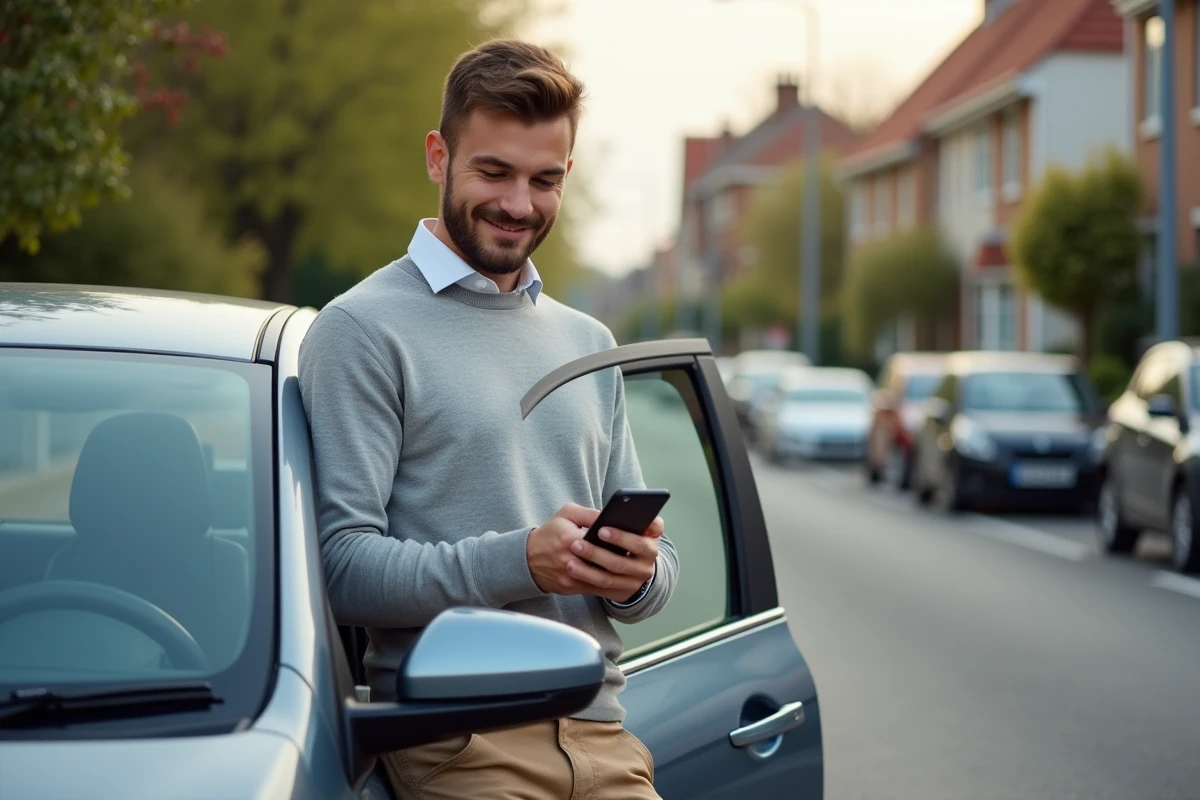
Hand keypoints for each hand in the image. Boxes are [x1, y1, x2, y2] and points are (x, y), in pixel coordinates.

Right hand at [527, 504, 662, 602]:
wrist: (527, 559)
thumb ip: (589, 513)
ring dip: (622, 574)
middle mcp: (569, 559)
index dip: (618, 538)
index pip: (599, 538)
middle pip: (605, 562)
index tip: (633, 533)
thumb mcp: (566, 514)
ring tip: (636, 565)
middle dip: (623, 556)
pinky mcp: (572, 589)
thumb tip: (613, 516)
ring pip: (604, 579)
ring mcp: (571, 577)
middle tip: (639, 551)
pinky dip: (614, 584)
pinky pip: (598, 589)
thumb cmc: (550, 532)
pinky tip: (626, 578)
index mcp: (568, 538)